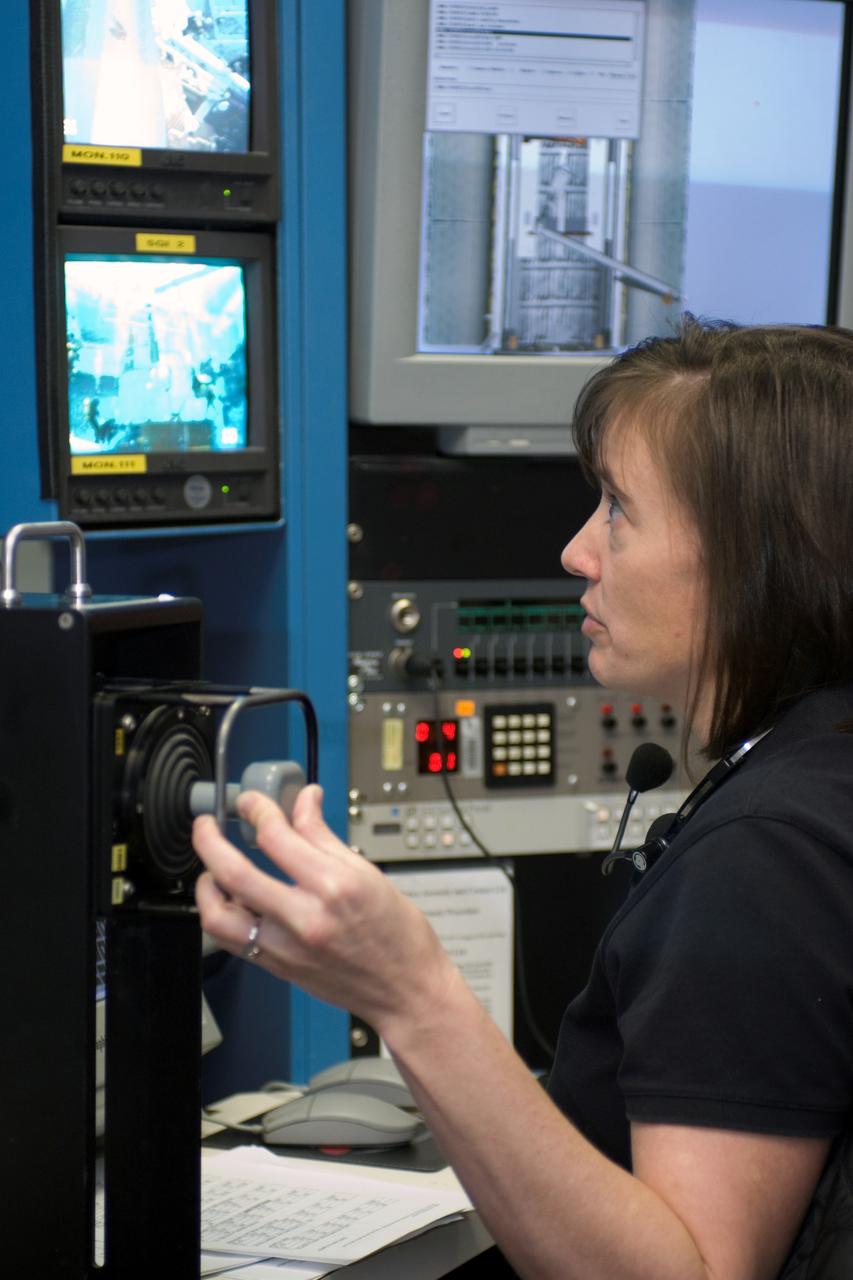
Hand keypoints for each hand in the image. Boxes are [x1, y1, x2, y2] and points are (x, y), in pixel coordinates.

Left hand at [193, 785, 457, 1034]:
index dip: (257, 811)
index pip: (277, 838)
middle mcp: (306, 919)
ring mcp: (287, 948)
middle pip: (234, 873)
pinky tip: (232, 900)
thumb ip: (323, 836)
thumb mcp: (368, 873)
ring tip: (211, 868)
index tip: (253, 802)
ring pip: (219, 916)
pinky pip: (232, 940)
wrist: (406, 990)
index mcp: (334, 887)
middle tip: (207, 825)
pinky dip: (222, 915)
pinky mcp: (278, 967)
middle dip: (209, 840)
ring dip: (206, 885)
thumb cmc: (398, 935)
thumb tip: (304, 802)